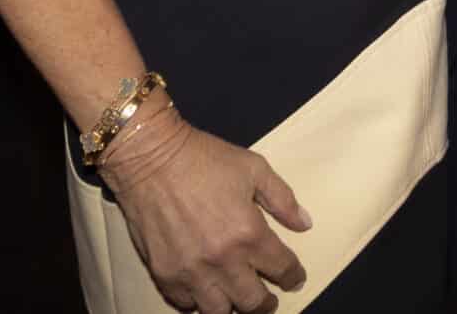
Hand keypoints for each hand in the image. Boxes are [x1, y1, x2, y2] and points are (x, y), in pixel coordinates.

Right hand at [100, 103, 309, 312]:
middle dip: (266, 304)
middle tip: (269, 300)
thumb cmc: (205, 159)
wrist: (151, 158)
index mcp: (249, 234)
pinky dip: (197, 301)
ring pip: (218, 312)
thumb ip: (282, 199)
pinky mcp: (164, 273)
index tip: (295, 279)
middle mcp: (222, 260)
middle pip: (252, 302)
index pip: (282, 270)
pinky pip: (185, 303)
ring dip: (232, 306)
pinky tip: (203, 289)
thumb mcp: (254, 168)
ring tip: (236, 299)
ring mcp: (191, 271)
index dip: (293, 277)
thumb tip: (304, 224)